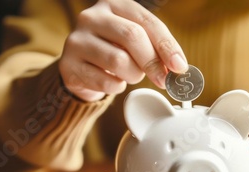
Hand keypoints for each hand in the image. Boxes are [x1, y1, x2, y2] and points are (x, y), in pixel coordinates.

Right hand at [59, 0, 187, 101]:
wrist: (80, 67)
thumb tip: (178, 67)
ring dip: (133, 75)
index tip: (180, 67)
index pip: (147, 22)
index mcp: (114, 4)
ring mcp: (77, 39)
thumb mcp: (136, 42)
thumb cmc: (115, 50)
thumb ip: (156, 49)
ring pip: (119, 61)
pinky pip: (105, 81)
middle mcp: (92, 16)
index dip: (167, 45)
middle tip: (163, 79)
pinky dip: (116, 87)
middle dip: (153, 62)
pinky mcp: (68, 65)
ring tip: (130, 75)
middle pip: (132, 36)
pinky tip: (114, 81)